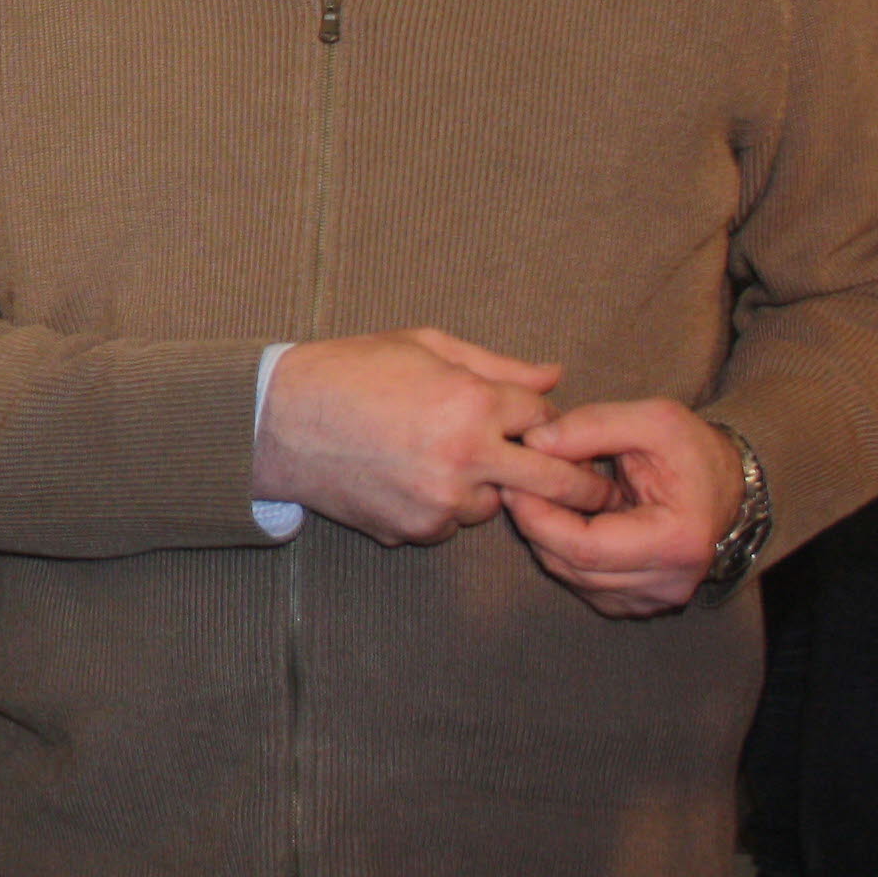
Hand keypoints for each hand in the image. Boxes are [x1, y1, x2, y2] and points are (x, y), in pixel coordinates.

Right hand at [253, 329, 617, 544]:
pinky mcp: (415, 530)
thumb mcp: (425, 346)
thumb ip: (498, 366)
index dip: (545, 415)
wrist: (279, 420)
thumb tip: (556, 377)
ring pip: (497, 505)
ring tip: (447, 459)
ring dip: (489, 488)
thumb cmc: (351, 369)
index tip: (545, 423)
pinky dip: (444, 506)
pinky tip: (410, 476)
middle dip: (582, 482)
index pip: (546, 417)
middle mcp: (466, 458)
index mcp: (472, 404)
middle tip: (598, 486)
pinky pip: (451, 523)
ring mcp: (441, 501)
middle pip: (554, 481)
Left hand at [502, 399, 739, 615]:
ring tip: (545, 494)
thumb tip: (535, 442)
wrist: (725, 483)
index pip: (585, 546)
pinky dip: (564, 551)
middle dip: (535, 524)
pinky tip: (567, 518)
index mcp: (678, 541)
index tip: (514, 482)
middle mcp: (669, 582)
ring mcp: (654, 598)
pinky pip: (583, 582)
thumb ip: (593, 425)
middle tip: (515, 484)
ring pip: (572, 577)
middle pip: (574, 566)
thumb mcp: (653, 419)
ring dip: (546, 537)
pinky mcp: (638, 601)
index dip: (539, 516)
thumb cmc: (693, 450)